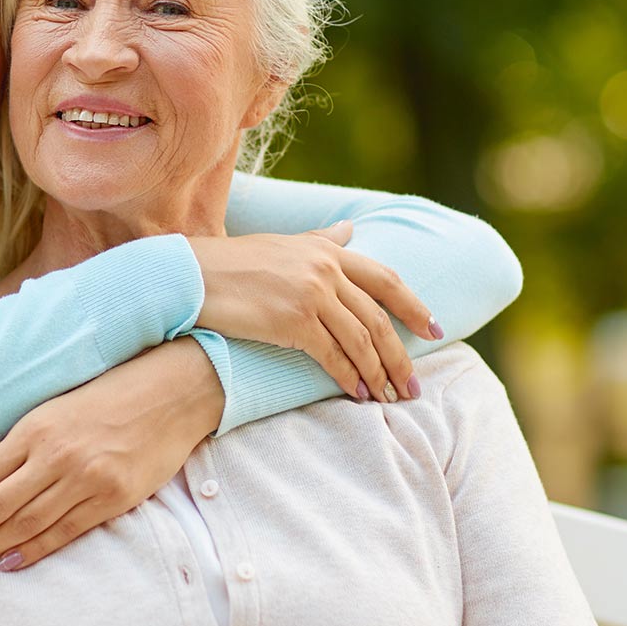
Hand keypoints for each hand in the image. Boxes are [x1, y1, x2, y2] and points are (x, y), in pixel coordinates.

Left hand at [0, 337, 221, 572]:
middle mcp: (54, 456)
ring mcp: (84, 479)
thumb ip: (21, 443)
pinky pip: (64, 532)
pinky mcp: (113, 498)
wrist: (169, 392)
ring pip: (23, 525)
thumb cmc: (107, 395)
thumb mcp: (53, 408)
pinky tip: (7, 563)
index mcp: (34, 429)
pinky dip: (33, 550)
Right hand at [190, 220, 440, 403]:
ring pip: (361, 341)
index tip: (435, 330)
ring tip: (388, 397)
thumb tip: (350, 228)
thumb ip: (320, 239)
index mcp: (326, 250)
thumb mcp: (282, 244)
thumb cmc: (231, 263)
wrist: (191, 276)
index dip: (415, 307)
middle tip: (411, 385)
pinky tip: (357, 394)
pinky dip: (349, 378)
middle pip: (379, 318)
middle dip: (400, 356)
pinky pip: (333, 356)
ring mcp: (311, 294)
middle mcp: (325, 269)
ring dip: (379, 374)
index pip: (386, 279)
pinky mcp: (294, 321)